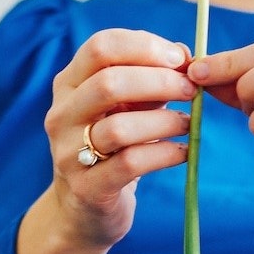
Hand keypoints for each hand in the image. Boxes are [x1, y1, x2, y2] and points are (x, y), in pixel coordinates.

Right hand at [44, 28, 195, 248]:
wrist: (84, 207)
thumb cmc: (113, 144)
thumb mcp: (126, 105)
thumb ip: (150, 76)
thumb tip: (185, 54)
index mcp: (69, 83)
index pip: (101, 47)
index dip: (145, 47)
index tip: (179, 59)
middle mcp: (61, 114)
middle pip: (108, 83)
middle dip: (160, 82)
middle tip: (192, 90)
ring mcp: (68, 152)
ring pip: (119, 127)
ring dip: (165, 121)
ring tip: (188, 123)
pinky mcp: (86, 187)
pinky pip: (131, 164)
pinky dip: (165, 154)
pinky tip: (183, 152)